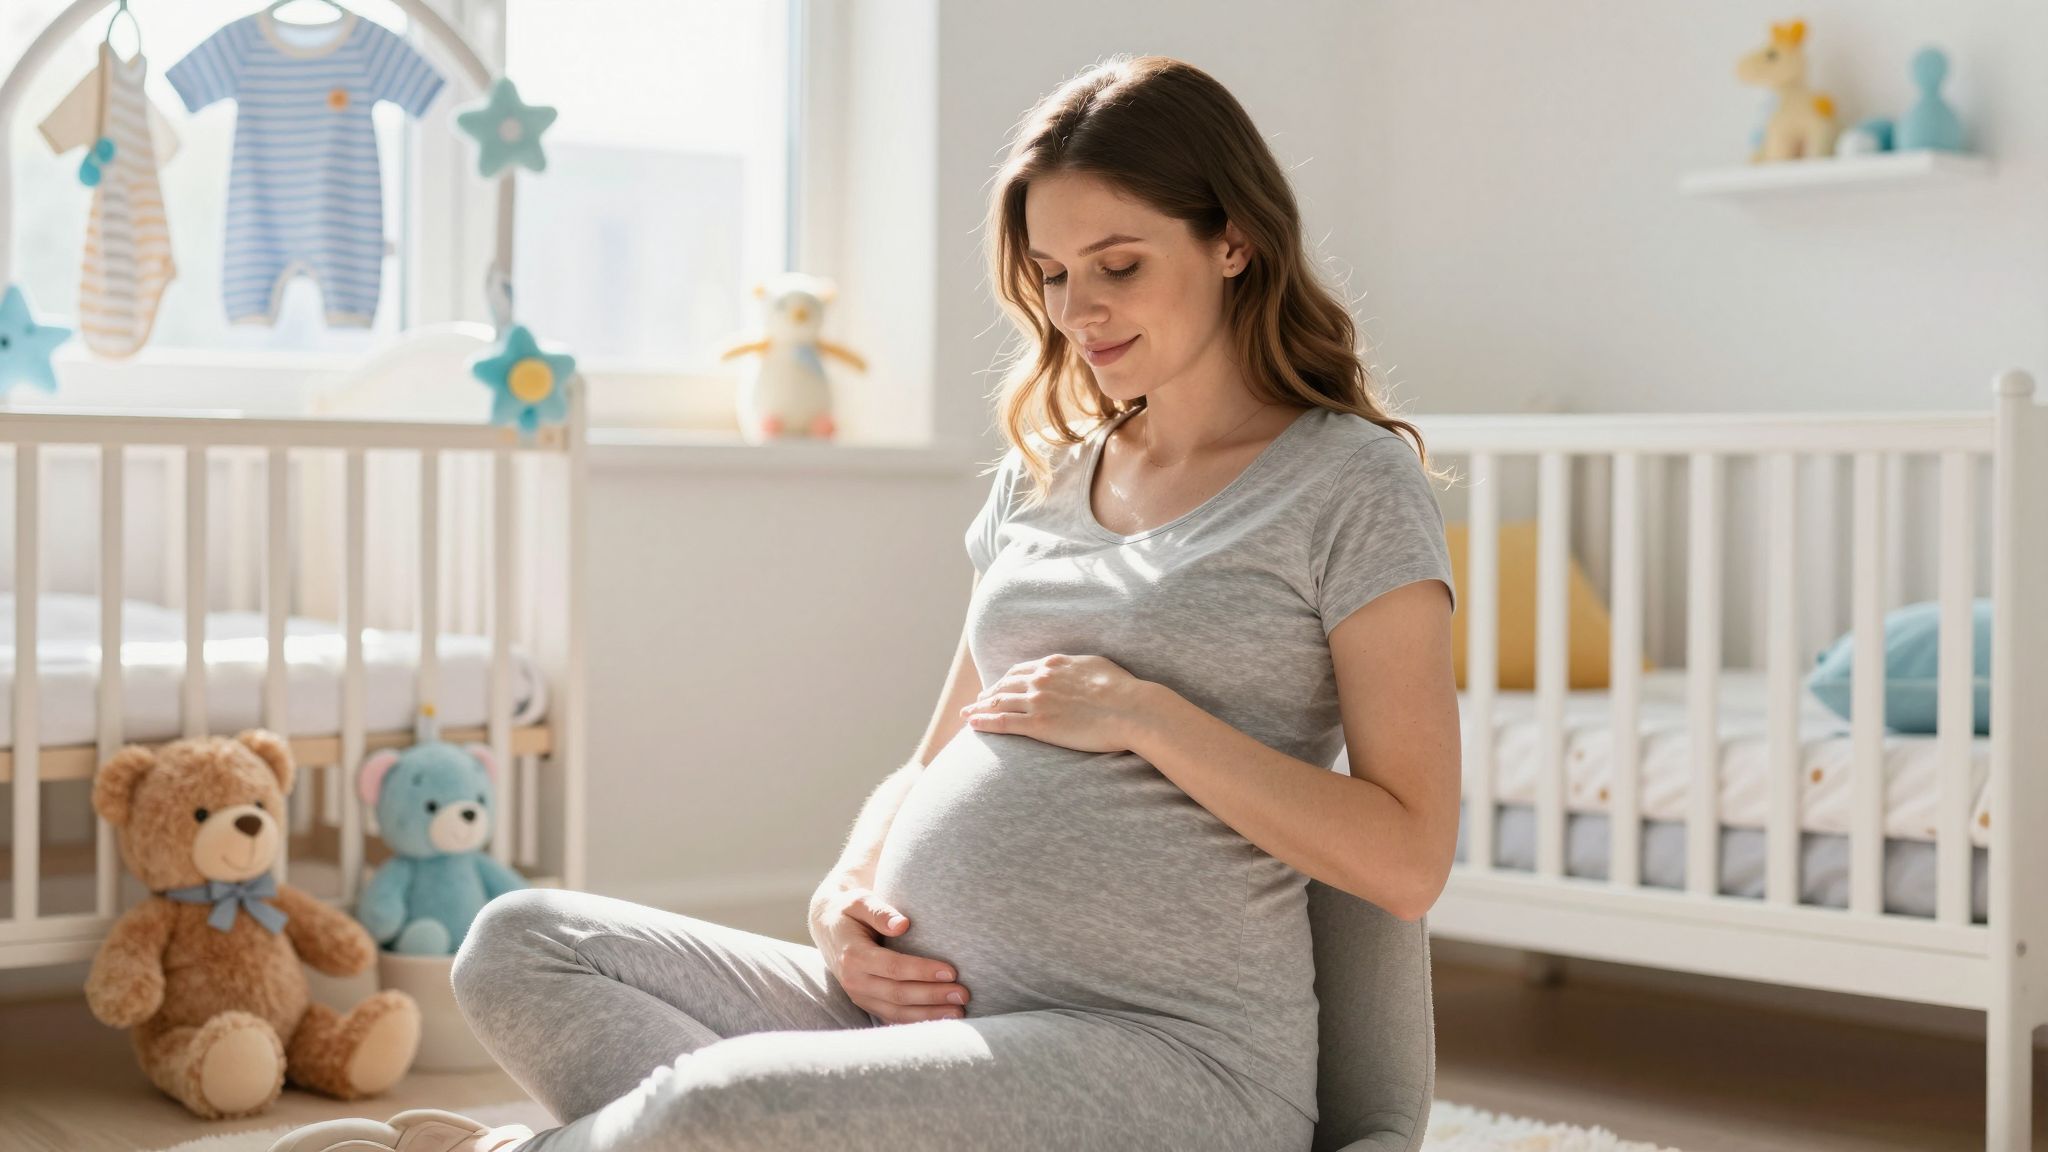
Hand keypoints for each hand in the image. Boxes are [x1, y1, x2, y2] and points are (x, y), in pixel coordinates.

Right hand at [808, 885, 969, 1024]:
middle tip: (964, 994)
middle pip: (899, 994)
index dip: (923, 971)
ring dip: (929, 1014)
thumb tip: (903, 924)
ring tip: (959, 1011)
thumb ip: (880, 910)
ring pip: (897, 1012)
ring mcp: (860, 996)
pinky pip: (893, 1018)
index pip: (893, 968)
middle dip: (933, 996)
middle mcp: (854, 981)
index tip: (952, 971)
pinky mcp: (867, 1003)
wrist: (828, 927)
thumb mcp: (859, 901)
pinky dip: (918, 1021)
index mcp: (853, 956)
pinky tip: (942, 1019)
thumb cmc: (850, 910)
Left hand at [958, 653, 1150, 752]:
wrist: (1130, 708)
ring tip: (968, 714)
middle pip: (1004, 685)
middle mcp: (1040, 679)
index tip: (999, 686)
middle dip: (988, 693)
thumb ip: (1078, 667)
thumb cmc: (1122, 689)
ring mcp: (1037, 701)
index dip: (1006, 680)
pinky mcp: (1038, 723)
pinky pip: (1002, 722)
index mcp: (1054, 664)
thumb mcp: (1097, 666)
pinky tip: (971, 725)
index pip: (1020, 671)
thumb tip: (1075, 669)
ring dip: (979, 708)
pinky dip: (983, 722)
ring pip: (998, 703)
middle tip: (978, 701)